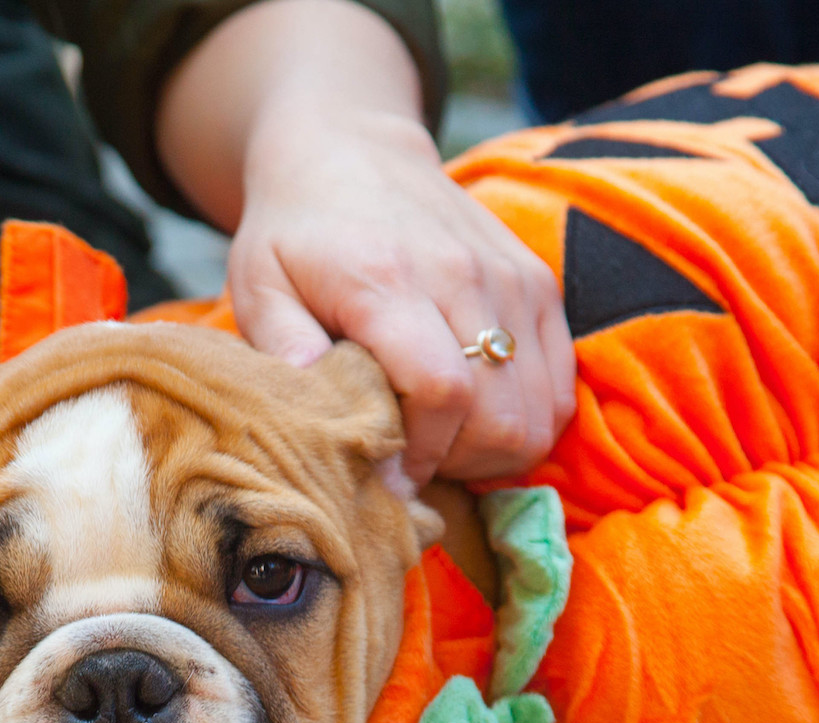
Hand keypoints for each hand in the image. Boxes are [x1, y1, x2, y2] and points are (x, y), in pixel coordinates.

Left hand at [157, 0, 572, 486]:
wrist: (350, 149)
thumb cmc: (294, 231)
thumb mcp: (259, 286)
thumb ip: (284, 351)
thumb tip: (322, 419)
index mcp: (389, 282)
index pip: (441, 393)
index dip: (422, 455)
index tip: (388, 477)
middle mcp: (462, 276)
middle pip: (500, 413)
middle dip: (459, 461)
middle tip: (415, 461)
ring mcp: (511, 278)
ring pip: (540, 407)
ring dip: (497, 446)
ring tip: (445, 439)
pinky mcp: (538, 283)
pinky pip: (560, 382)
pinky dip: (527, 416)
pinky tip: (478, 412)